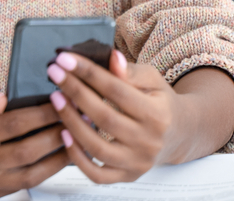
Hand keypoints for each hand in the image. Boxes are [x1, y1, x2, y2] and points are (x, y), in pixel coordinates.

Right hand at [0, 83, 69, 200]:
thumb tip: (2, 100)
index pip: (11, 125)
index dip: (39, 114)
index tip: (60, 103)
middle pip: (23, 153)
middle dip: (54, 137)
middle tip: (75, 122)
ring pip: (27, 177)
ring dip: (56, 160)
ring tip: (75, 143)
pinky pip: (20, 187)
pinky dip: (42, 173)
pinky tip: (56, 159)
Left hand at [46, 50, 183, 182]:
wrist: (178, 134)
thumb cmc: (160, 102)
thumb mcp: (154, 80)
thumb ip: (131, 71)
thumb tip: (112, 57)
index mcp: (157, 114)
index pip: (116, 90)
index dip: (89, 73)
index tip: (65, 59)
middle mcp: (149, 142)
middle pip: (104, 117)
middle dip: (75, 92)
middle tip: (54, 73)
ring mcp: (137, 162)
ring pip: (97, 147)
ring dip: (71, 122)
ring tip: (56, 99)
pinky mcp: (127, 176)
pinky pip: (97, 174)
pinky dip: (77, 158)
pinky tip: (64, 134)